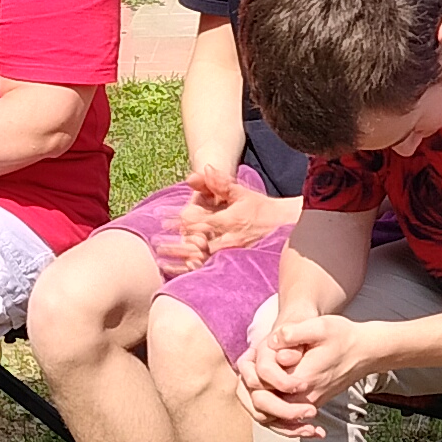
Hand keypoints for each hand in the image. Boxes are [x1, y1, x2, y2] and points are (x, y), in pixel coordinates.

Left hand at [162, 169, 293, 270]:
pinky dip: (195, 271)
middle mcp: (230, 239)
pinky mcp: (237, 264)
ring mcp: (234, 254)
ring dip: (182, 260)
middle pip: (197, 244)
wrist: (285, 226)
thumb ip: (220, 182)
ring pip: (204, 259)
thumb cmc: (260, 208)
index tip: (161, 221)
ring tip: (161, 261)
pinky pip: (212, 270)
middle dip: (176, 244)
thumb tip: (203, 169)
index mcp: (229, 220)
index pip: (199, 222)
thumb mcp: (241, 192)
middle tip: (156, 244)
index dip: (178, 221)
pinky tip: (180, 273)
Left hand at [239, 308, 389, 435]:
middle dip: (253, 389)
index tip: (258, 354)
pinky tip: (270, 387)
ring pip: (273, 417)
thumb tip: (273, 341)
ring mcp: (308, 403)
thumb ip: (294, 333)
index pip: (263, 391)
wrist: (367, 351)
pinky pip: (285, 417)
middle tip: (253, 365)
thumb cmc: (344, 337)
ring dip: (260, 400)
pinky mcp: (312, 403)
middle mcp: (304, 398)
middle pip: (263, 409)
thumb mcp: (320, 326)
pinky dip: (273, 410)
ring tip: (257, 376)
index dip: (254, 375)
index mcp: (302, 379)